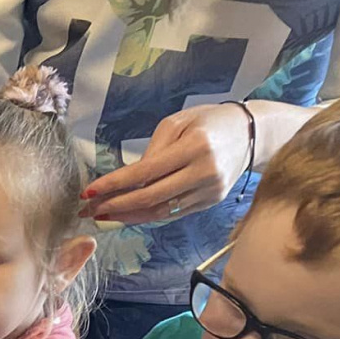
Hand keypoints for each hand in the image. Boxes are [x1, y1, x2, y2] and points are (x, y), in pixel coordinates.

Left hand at [81, 103, 251, 225]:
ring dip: (127, 216)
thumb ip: (152, 150)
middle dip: (114, 206)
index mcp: (195, 147)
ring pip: (160, 212)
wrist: (251, 133)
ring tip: (102, 215)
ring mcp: (209, 191)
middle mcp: (204, 173)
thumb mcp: (178, 122)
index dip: (114, 185)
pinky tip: (127, 214)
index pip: (145, 172)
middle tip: (88, 210)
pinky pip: (172, 214)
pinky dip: (146, 216)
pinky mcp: (210, 202)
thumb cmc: (209, 122)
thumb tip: (128, 179)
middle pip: (150, 198)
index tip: (88, 192)